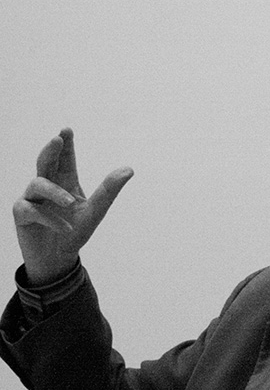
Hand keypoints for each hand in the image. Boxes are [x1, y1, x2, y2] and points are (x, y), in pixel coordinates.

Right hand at [13, 128, 132, 284]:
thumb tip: (129, 169)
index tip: (67, 130)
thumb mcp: (96, 211)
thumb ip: (109, 190)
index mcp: (65, 182)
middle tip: (57, 139)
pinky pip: (32, 210)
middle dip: (51, 150)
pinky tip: (66, 228)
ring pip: (38, 184)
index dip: (66, 145)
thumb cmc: (75, 231)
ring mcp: (32, 199)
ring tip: (71, 203)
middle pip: (45, 162)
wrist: (58, 259)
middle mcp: (47, 186)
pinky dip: (51, 219)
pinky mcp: (21, 215)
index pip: (65, 159)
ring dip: (56, 192)